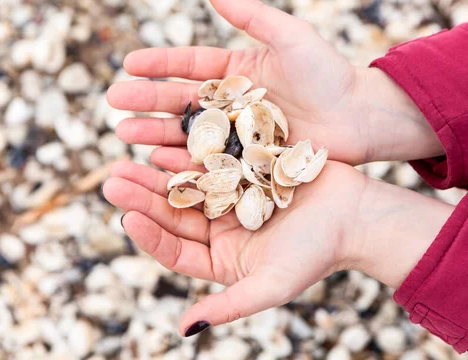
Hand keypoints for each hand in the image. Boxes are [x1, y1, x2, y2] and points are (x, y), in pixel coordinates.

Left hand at [103, 157, 453, 335]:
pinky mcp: (243, 169)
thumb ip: (229, 306)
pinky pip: (210, 158)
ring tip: (128, 152)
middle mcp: (220, 228)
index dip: (150, 235)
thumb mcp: (273, 284)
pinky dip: (190, 149)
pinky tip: (169, 137)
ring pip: (185, 183)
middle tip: (112, 178)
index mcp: (221, 259)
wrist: (355, 214)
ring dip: (158, 170)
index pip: (175, 250)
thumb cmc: (318, 253)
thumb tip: (183, 329)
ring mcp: (230, 196)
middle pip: (173, 213)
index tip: (127, 216)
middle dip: (143, 196)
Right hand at [107, 0, 443, 166]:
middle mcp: (233, 102)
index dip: (159, 64)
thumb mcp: (290, 36)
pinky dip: (186, 162)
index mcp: (238, 70)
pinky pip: (212, 161)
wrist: (360, 118)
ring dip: (157, 133)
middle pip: (181, 100)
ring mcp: (239, 133)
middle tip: (113, 103)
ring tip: (125, 134)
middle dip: (147, 101)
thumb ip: (251, 16)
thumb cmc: (329, 73)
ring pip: (190, 132)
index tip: (128, 64)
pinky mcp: (248, 160)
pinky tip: (159, 163)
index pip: (189, 64)